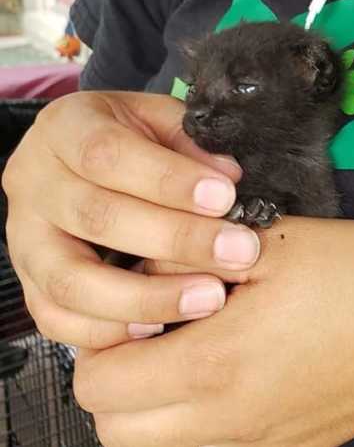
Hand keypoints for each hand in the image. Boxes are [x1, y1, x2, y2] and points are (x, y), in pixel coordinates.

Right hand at [2, 91, 261, 348]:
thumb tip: (229, 178)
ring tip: (210, 297)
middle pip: (96, 217)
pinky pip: (56, 319)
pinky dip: (109, 329)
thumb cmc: (130, 134)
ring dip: (148, 296)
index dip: (168, 179)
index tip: (225, 197)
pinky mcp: (29, 282)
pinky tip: (160, 326)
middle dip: (176, 240)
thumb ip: (190, 143)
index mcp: (65, 127)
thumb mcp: (158, 117)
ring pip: (72, 280)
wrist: (79, 151)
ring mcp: (23, 238)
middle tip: (238, 253)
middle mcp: (33, 182)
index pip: (108, 154)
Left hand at [74, 216, 353, 446]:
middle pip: (115, 429)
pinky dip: (192, 421)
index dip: (101, 336)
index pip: (101, 381)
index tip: (134, 301)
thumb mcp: (277, 242)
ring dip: (148, 404)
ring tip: (186, 346)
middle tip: (151, 324)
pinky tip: (230, 368)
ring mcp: (254, 443)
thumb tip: (145, 258)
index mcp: (215, 364)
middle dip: (116, 376)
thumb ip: (197, 252)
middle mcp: (224, 420)